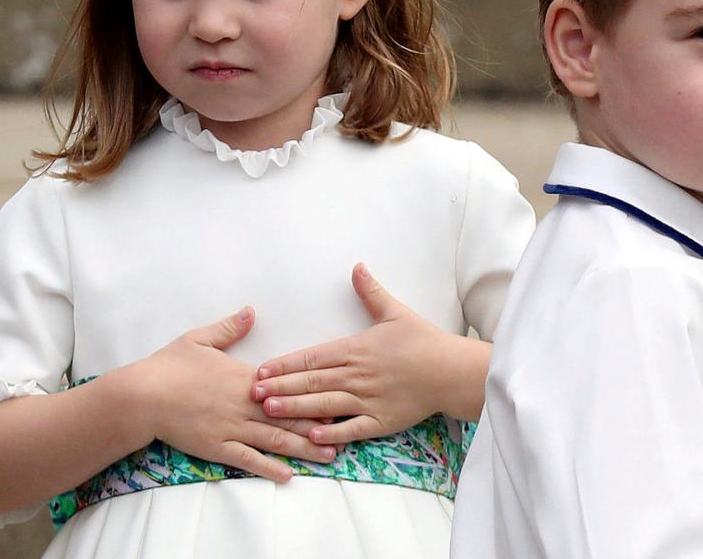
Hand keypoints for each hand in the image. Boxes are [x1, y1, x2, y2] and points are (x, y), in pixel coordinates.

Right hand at [133, 307, 337, 480]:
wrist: (142, 396)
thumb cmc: (169, 366)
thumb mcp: (200, 339)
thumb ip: (230, 327)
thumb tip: (251, 311)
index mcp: (244, 378)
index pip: (287, 387)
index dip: (313, 393)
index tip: (339, 395)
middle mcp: (244, 405)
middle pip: (288, 416)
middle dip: (319, 424)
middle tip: (348, 431)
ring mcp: (231, 428)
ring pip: (275, 440)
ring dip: (304, 448)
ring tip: (329, 455)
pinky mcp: (217, 448)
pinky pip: (248, 460)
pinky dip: (269, 468)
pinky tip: (288, 475)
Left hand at [251, 264, 489, 444]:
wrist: (450, 371)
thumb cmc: (423, 341)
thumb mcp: (395, 312)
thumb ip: (371, 292)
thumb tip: (357, 266)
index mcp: (356, 349)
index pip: (312, 357)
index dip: (285, 364)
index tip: (261, 369)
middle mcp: (356, 375)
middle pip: (311, 381)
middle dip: (280, 387)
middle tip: (252, 393)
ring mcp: (367, 400)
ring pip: (324, 404)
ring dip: (296, 408)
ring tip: (270, 411)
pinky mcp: (381, 421)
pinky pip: (352, 429)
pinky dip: (331, 433)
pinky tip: (312, 436)